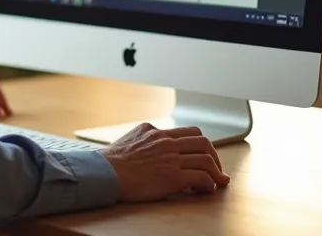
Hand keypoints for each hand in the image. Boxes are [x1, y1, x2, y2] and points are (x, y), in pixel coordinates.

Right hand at [100, 123, 229, 200]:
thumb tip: (150, 141)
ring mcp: (170, 159)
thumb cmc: (111, 162)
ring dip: (216, 172)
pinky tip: (206, 190)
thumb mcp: (130, 139)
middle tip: (216, 169)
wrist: (103, 173)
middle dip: (214, 156)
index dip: (202, 144)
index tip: (204, 155)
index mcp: (155, 131)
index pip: (189, 132)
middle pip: (203, 142)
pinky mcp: (172, 177)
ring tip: (218, 182)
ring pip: (206, 159)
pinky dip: (208, 184)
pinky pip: (200, 177)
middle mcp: (165, 142)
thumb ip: (145, 138)